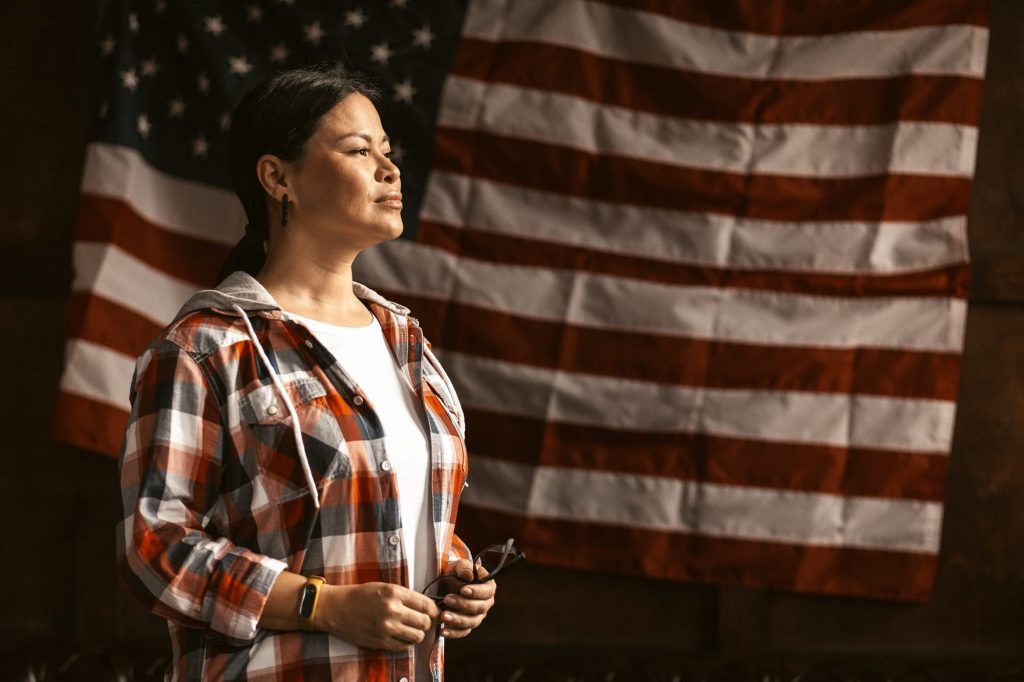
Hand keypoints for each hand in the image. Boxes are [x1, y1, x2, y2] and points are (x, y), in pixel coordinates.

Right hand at [317, 582, 439, 650]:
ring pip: (417, 636)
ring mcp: (386, 628)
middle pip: (425, 622)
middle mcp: (393, 610)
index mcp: (395, 593)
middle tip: (421, 621)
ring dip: (418, 634)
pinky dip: (406, 643)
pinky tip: (401, 636)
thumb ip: (406, 596)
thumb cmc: (362, 595)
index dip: (434, 610)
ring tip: (411, 629)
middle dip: (426, 622)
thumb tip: (427, 607)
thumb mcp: (385, 587)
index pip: (426, 604)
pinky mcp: (380, 641)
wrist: (337, 608)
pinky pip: (404, 646)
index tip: (433, 612)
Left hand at [438, 559, 496, 638]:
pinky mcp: (467, 626)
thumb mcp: (458, 565)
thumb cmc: (456, 573)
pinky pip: (463, 632)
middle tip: (447, 599)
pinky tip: (443, 631)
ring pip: (471, 622)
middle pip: (479, 608)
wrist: (446, 583)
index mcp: (488, 587)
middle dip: (463, 605)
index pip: (487, 592)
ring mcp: (477, 616)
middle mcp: (486, 603)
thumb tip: (469, 576)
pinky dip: (453, 633)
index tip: (463, 590)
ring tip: (443, 616)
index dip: (476, 592)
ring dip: (457, 620)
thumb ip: (464, 568)